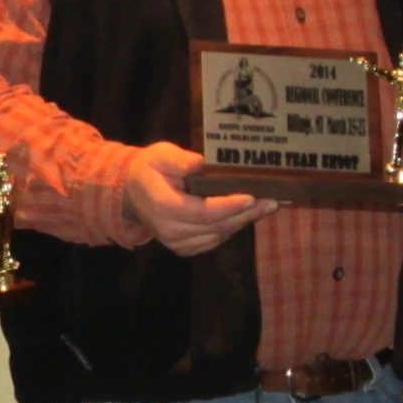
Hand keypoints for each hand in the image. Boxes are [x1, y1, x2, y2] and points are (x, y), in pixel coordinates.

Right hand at [122, 142, 276, 256]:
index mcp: (163, 206)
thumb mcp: (160, 155)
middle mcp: (169, 230)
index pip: (202, 212)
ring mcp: (176, 242)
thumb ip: (178, 159)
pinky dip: (230, 228)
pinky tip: (245, 216)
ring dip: (242, 222)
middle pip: (215, 226)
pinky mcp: (183, 248)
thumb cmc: (149, 169)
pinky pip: (213, 241)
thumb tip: (200, 163)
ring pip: (218, 235)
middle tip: (271, 201)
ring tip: (266, 207)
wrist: (131, 193)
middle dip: (245, 214)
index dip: (228, 207)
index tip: (251, 197)